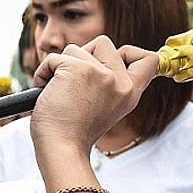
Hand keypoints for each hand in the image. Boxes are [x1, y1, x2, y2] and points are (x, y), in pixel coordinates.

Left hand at [30, 36, 157, 154]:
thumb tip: (96, 53)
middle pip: (103, 43)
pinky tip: (46, 92)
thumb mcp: (105, 106)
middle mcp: (120, 82)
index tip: (117, 59)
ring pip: (75, 48)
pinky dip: (43, 72)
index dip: (132, 52)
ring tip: (59, 92)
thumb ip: (109, 82)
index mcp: (130, 92)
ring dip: (60, 66)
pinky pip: (53, 58)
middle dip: (83, 56)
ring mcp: (100, 74)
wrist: (61, 149)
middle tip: (74, 83)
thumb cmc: (73, 131)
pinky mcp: (77, 69)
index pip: (149, 59)